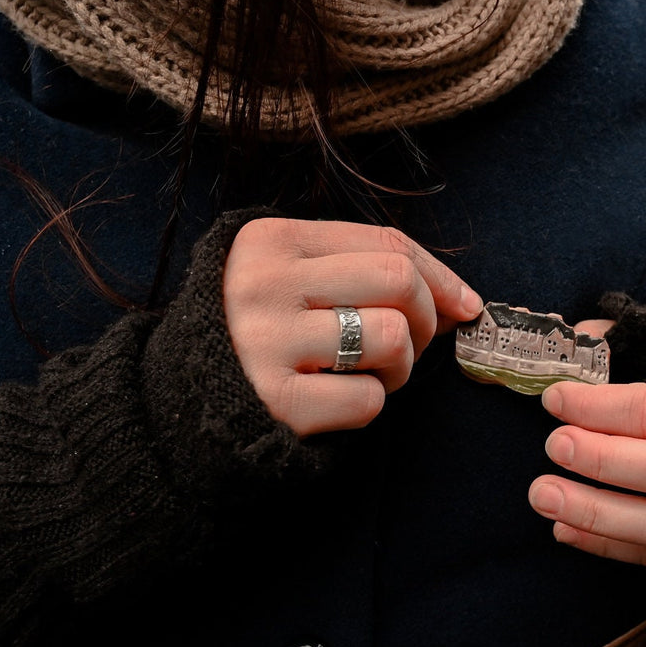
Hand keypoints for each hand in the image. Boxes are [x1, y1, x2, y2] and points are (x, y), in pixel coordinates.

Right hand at [223, 217, 481, 436]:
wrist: (181, 405)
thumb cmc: (262, 335)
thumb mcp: (299, 282)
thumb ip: (370, 274)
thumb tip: (463, 301)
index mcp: (270, 240)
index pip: (386, 242)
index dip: (440, 276)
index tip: (464, 305)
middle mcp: (262, 283)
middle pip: (398, 281)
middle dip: (423, 319)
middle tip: (406, 345)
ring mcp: (265, 342)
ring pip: (392, 337)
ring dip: (398, 367)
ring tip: (364, 373)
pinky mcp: (276, 403)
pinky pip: (368, 399)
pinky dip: (366, 406)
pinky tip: (333, 402)